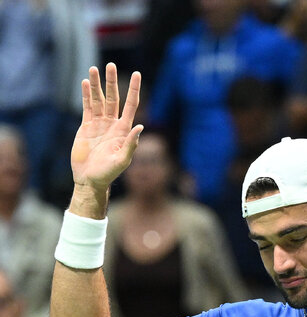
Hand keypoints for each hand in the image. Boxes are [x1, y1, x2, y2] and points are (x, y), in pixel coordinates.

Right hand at [72, 63, 142, 193]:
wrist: (90, 180)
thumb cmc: (108, 174)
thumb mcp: (122, 160)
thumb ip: (130, 144)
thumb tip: (140, 126)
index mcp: (123, 130)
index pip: (131, 105)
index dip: (134, 90)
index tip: (137, 74)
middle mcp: (112, 124)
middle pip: (113, 98)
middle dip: (112, 82)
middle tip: (111, 65)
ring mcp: (99, 124)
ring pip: (99, 100)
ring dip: (97, 85)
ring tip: (94, 69)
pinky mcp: (86, 126)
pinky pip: (88, 107)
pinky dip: (87, 95)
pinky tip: (86, 83)